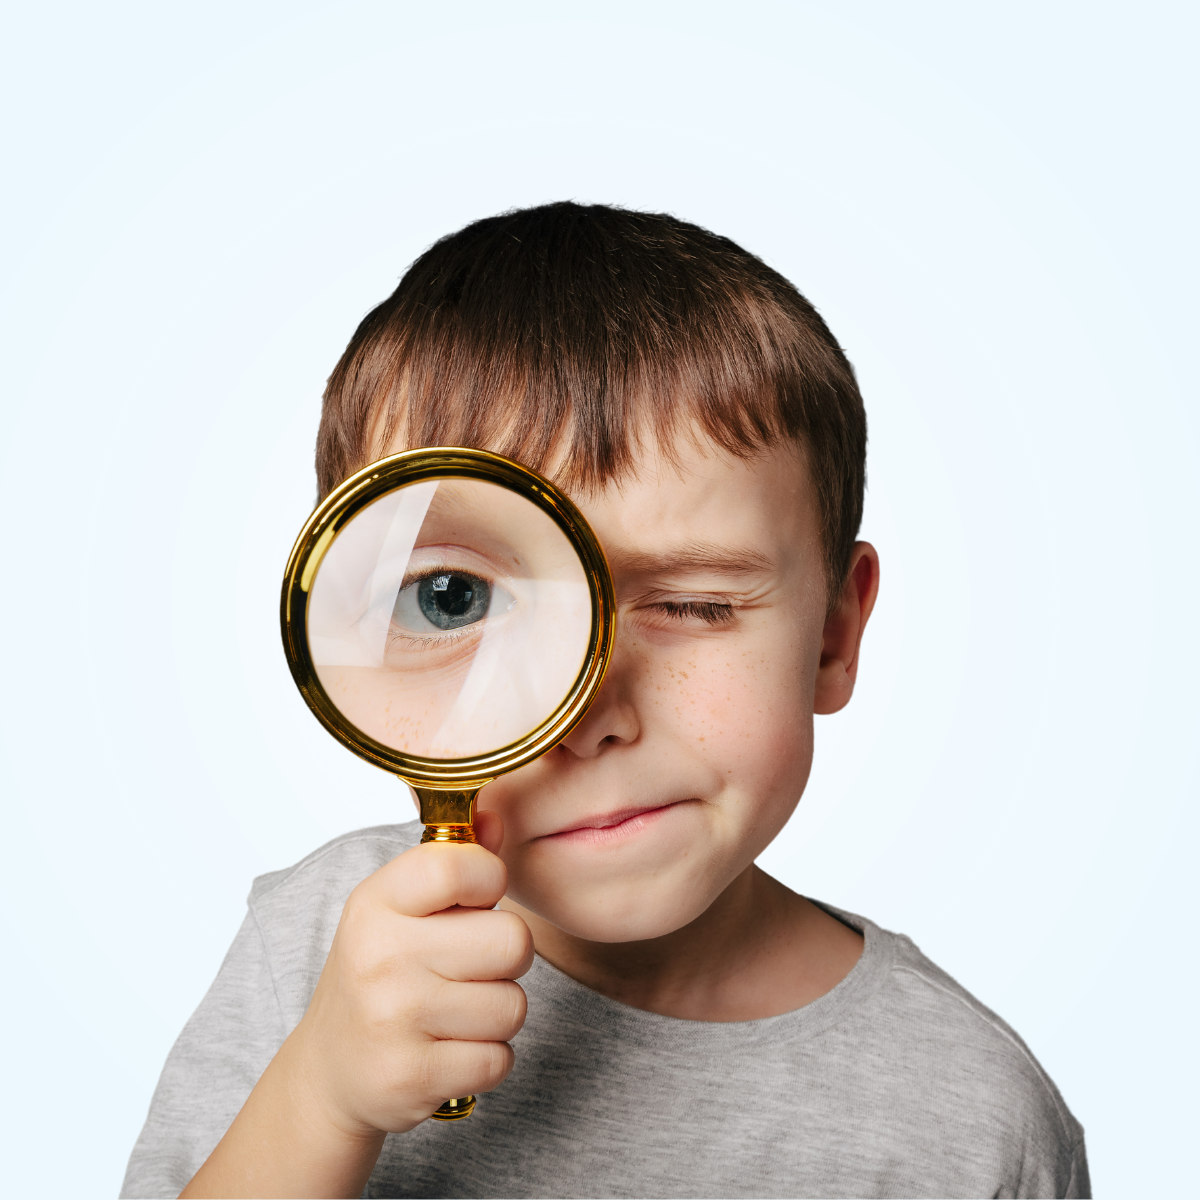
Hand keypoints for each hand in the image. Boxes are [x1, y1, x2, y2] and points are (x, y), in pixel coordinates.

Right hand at [182, 813, 531, 1198]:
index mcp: (377, 902)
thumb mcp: (400, 906)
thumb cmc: (379, 972)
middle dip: (506, 957)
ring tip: (456, 1009)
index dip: (490, 878)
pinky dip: (486, 1057)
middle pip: (513, 941)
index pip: (460, 866)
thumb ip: (454, 862)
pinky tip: (450, 1048)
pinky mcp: (411, 1078)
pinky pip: (500, 1058)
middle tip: (470, 965)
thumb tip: (498, 819)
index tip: (477, 898)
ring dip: (497, 1011)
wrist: (330, 1069)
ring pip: (513, 1005)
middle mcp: (381, 957)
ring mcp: (394, 1020)